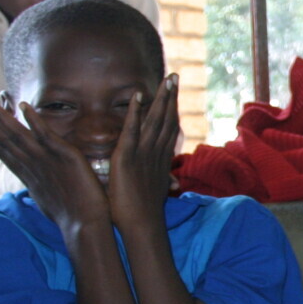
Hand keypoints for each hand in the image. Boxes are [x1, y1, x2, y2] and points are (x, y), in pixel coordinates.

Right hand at [0, 96, 108, 231]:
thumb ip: (39, 185)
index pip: (3, 151)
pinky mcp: (65, 156)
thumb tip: (34, 184)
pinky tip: (23, 105)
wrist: (84, 227)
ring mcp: (46, 160)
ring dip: (1, 116)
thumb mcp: (47, 199)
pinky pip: (46, 135)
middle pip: (4, 139)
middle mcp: (32, 166)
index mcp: (28, 175)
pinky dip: (34, 120)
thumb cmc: (70, 217)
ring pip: (18, 135)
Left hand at [107, 75, 179, 232]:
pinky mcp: (127, 157)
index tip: (175, 94)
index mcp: (160, 159)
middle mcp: (156, 153)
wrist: (141, 226)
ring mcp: (143, 154)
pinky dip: (135, 112)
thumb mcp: (157, 194)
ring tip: (167, 79)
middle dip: (171, 97)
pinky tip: (138, 95)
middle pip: (167, 119)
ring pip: (155, 120)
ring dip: (161, 98)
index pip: (169, 130)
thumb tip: (174, 183)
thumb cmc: (144, 214)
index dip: (172, 110)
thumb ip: (163, 182)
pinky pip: (132, 129)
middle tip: (175, 77)